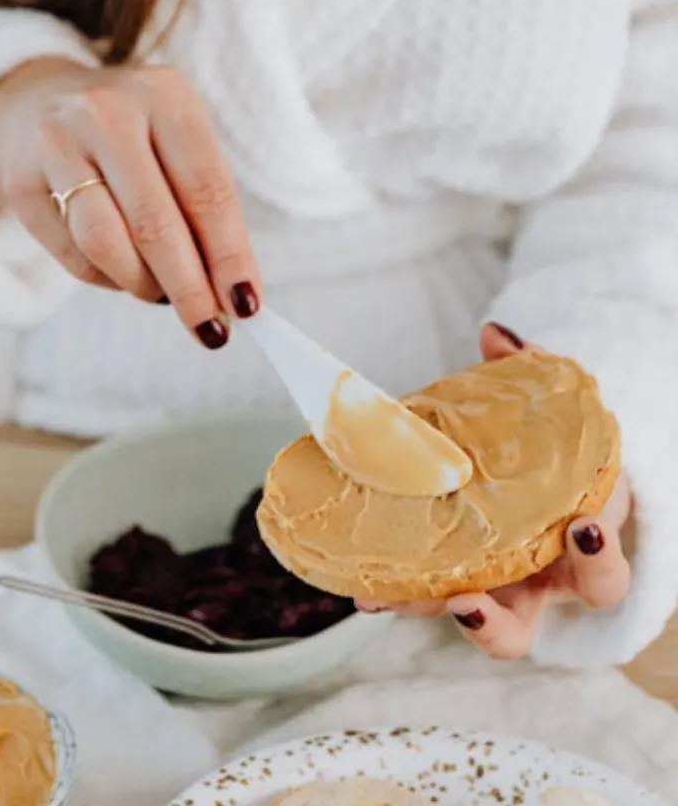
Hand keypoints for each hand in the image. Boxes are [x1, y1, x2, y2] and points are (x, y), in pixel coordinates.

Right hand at [0, 57, 261, 346]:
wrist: (40, 104)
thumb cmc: (134, 139)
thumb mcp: (180, 149)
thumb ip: (207, 212)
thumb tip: (233, 294)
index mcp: (166, 96)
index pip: (207, 190)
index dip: (229, 256)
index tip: (246, 305)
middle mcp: (108, 112)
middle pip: (155, 223)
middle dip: (189, 288)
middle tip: (209, 330)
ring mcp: (56, 143)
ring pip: (105, 243)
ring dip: (143, 285)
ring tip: (161, 294)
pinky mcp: (20, 181)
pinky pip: (73, 255)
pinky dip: (107, 279)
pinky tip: (121, 273)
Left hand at [356, 322, 632, 659]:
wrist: (538, 468)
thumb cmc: (553, 449)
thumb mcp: (556, 415)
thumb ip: (536, 374)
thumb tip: (495, 335)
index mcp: (578, 548)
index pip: (603, 575)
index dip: (600, 561)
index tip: (581, 528)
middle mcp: (534, 583)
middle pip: (524, 627)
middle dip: (495, 625)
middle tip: (464, 601)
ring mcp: (488, 589)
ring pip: (457, 621)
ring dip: (422, 610)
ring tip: (381, 596)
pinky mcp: (448, 581)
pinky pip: (421, 595)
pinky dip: (392, 590)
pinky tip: (360, 584)